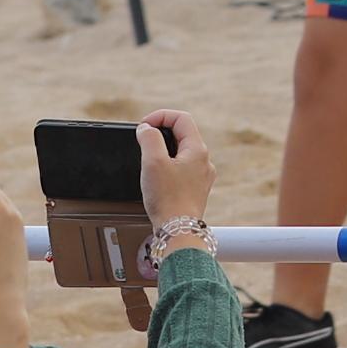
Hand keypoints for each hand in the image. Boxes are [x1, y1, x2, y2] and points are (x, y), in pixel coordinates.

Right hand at [136, 110, 213, 224]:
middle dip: (160, 133)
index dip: (160, 116)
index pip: (182, 118)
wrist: (178, 231)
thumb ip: (150, 139)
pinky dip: (167, 165)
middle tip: (143, 140)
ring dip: (163, 150)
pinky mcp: (195, 188)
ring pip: (182, 152)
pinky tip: (156, 176)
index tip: (144, 126)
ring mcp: (201, 175)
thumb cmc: (168, 199)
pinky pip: (181, 168)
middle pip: (183, 134)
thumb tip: (147, 128)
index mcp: (198, 150)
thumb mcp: (153, 162)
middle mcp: (204, 161)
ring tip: (148, 159)